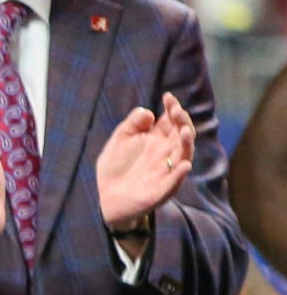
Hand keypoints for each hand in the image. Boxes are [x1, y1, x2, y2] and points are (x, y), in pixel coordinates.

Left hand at [98, 91, 192, 229]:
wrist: (107, 198)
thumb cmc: (115, 167)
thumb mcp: (119, 141)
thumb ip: (132, 125)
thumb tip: (147, 111)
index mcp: (156, 140)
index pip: (170, 121)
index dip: (172, 108)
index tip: (168, 97)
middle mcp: (166, 154)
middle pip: (181, 135)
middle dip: (181, 121)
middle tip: (176, 110)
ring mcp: (166, 171)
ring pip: (183, 155)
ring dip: (187, 143)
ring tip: (184, 130)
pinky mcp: (162, 189)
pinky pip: (175, 181)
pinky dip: (180, 173)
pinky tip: (184, 165)